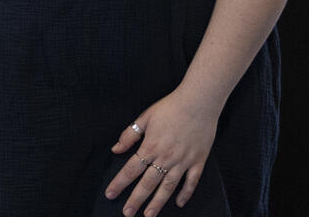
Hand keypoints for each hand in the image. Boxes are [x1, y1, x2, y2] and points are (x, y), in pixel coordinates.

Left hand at [105, 90, 220, 215]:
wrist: (198, 103)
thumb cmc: (170, 108)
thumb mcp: (145, 117)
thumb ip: (130, 135)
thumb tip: (116, 149)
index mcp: (150, 146)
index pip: (131, 169)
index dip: (119, 183)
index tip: (110, 194)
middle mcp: (166, 158)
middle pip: (148, 183)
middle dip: (136, 199)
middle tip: (127, 213)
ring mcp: (183, 162)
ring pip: (168, 187)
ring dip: (158, 202)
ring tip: (149, 215)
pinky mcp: (198, 162)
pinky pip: (191, 182)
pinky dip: (185, 194)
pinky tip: (179, 203)